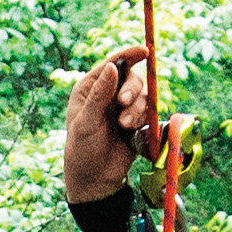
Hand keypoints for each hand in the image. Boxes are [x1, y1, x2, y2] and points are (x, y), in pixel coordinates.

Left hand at [58, 48, 163, 204]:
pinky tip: (132, 132)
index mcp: (90, 88)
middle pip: (132, 78)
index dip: (129, 55)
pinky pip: (148, 113)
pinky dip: (143, 120)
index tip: (144, 51)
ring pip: (142, 96)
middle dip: (132, 90)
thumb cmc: (83, 149)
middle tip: (123, 103)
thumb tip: (112, 66)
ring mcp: (123, 108)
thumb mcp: (86, 121)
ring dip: (136, 109)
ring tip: (125, 126)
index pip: (112, 64)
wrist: (95, 179)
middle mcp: (108, 95)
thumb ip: (100, 94)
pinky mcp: (136, 122)